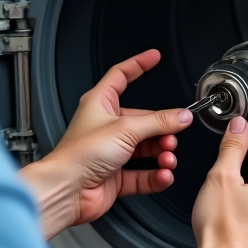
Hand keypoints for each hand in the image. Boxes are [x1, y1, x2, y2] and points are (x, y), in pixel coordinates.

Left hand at [20, 49, 192, 237]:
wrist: (67, 190)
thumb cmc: (79, 154)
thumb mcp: (126, 129)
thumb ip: (158, 122)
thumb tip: (181, 116)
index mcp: (100, 104)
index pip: (121, 76)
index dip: (138, 64)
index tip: (154, 57)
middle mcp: (107, 126)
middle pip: (144, 120)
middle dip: (163, 130)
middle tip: (173, 135)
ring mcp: (112, 152)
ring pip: (147, 149)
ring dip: (162, 154)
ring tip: (168, 158)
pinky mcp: (117, 176)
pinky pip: (144, 174)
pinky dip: (156, 175)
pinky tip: (163, 175)